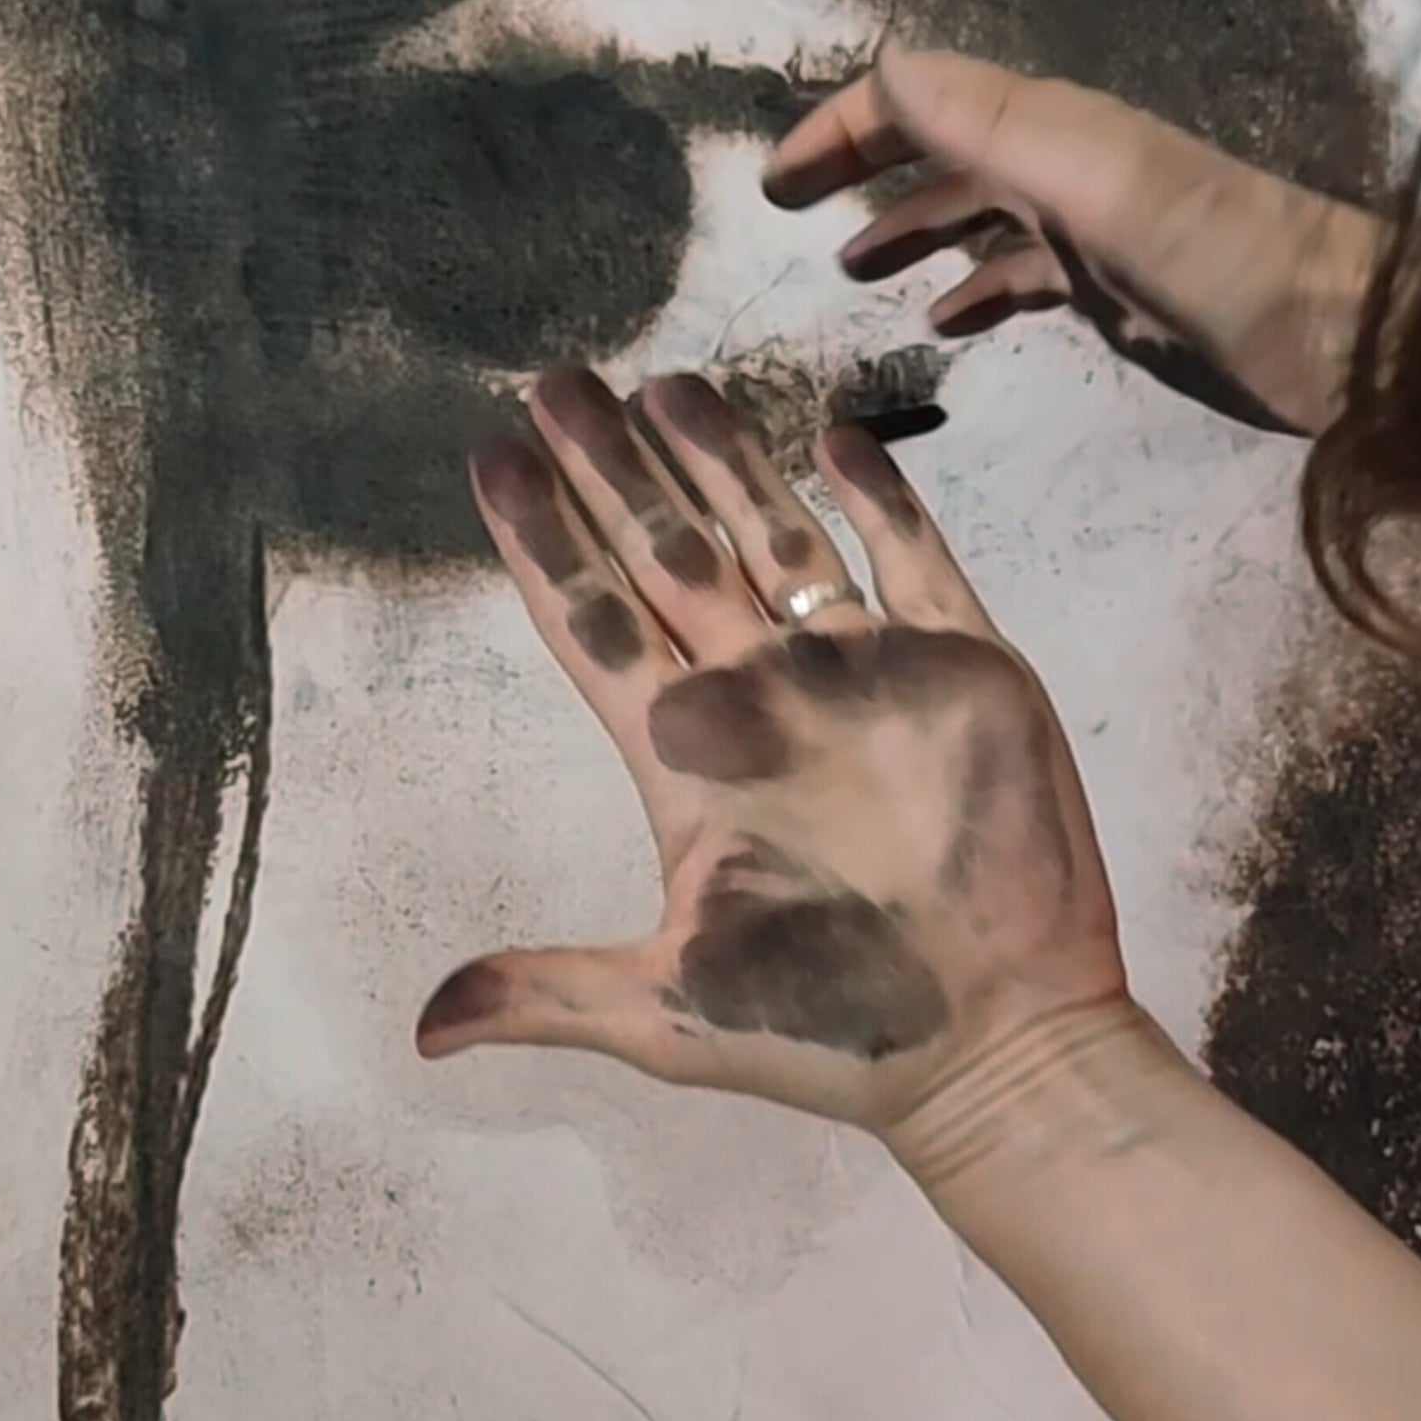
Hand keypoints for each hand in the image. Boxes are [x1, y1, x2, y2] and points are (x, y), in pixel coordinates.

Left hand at [417, 367, 1126, 1139]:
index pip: (593, 623)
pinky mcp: (960, 665)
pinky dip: (877, 496)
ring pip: (774, 535)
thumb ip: (547, 992)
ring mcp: (861, 672)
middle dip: (609, 472)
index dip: (541, 545)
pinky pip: (912, 554)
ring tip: (662, 383)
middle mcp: (760, 696)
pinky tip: (830, 436)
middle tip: (554, 381)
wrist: (996, 1040)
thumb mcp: (669, 1013)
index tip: (489, 459)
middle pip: (666, 555)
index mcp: (685, 758)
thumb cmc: (833, 1033)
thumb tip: (424, 1032)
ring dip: (721, 460)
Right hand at [763, 36, 1377, 436]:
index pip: (921, 97)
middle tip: (786, 208)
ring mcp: (1090, 229)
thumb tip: (881, 72)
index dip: (844, 126)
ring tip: (846, 267)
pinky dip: (973, 289)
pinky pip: (1021, 277)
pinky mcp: (1117, 294)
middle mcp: (1063, 163)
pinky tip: (940, 322)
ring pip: (975, 211)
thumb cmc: (1221, 258)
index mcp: (1050, 126)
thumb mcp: (1096, 178)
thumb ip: (989, 122)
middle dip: (862, 165)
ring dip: (910, 226)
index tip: (772, 180)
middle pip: (940, 146)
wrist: (1341, 332)